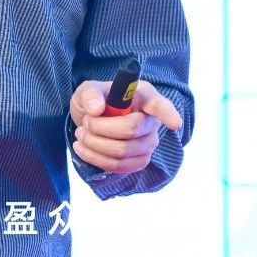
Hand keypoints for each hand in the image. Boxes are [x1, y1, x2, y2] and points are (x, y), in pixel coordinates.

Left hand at [68, 79, 183, 174]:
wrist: (90, 120)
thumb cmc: (94, 100)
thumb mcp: (88, 89)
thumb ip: (90, 94)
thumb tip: (96, 109)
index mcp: (144, 96)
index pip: (160, 105)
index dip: (168, 114)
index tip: (175, 123)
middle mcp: (151, 121)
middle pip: (131, 130)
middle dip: (100, 128)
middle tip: (85, 123)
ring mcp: (148, 143)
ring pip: (123, 151)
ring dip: (94, 144)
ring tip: (81, 134)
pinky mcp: (139, 160)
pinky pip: (120, 166)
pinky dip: (96, 159)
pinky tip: (82, 148)